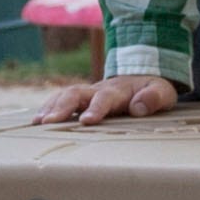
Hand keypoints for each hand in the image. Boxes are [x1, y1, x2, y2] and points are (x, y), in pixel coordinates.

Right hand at [37, 74, 181, 128]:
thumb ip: (153, 98)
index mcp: (119, 91)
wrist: (142, 77)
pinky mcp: (81, 98)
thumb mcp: (162, 92)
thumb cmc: (152, 90)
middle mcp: (99, 89)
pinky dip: (48, 107)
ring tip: (37, 122)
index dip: (96, 108)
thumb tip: (138, 107)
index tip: (86, 121)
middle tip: (48, 121)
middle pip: (76, 93)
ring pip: (65, 94)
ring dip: (50, 106)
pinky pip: (61, 98)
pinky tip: (36, 120)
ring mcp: (87, 92)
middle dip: (62, 107)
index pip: (105, 98)